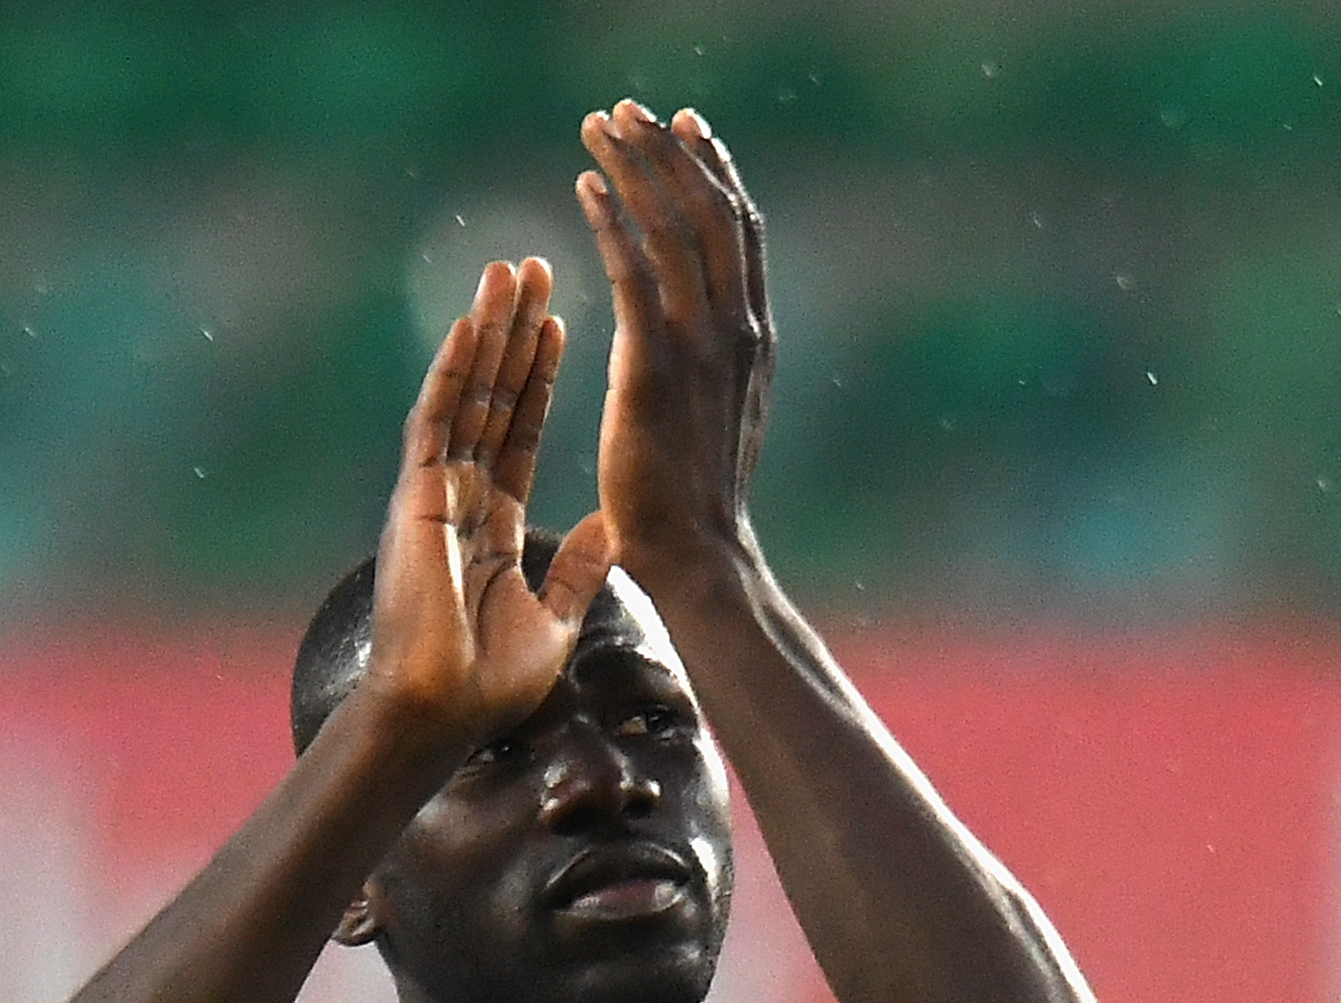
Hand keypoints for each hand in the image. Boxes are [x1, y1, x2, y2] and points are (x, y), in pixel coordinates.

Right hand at [365, 256, 614, 751]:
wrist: (442, 715)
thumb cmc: (488, 685)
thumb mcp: (553, 619)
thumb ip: (578, 570)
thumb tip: (611, 529)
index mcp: (493, 524)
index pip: (520, 430)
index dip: (540, 377)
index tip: (561, 324)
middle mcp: (460, 496)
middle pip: (493, 397)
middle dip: (515, 333)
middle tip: (533, 268)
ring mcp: (434, 492)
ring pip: (466, 394)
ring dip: (487, 333)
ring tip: (508, 272)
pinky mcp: (415, 498)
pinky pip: (437, 423)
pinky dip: (454, 373)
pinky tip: (470, 325)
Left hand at [573, 99, 773, 586]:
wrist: (699, 554)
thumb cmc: (699, 500)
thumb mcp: (724, 414)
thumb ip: (717, 362)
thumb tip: (705, 332)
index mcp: (755, 339)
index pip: (741, 232)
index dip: (715, 172)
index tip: (687, 127)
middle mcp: (737, 330)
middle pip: (712, 212)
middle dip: (672, 150)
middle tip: (633, 110)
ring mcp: (700, 345)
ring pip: (675, 228)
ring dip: (637, 167)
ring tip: (601, 127)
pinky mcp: (654, 364)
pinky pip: (635, 270)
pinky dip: (612, 220)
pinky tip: (584, 186)